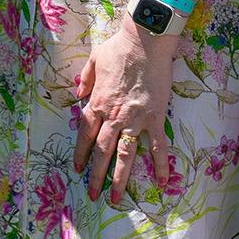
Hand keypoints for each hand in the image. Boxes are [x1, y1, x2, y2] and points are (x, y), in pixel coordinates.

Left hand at [72, 24, 176, 204]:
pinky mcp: (155, 117)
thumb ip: (84, 79)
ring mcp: (135, 119)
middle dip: (95, 175)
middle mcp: (114, 116)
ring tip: (116, 198)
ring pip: (125, 155)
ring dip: (120, 178)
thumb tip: (77, 93)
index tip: (78, 169)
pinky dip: (159, 164)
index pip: (85, 134)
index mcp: (97, 102)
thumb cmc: (119, 47)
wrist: (145, 41)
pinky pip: (157, 145)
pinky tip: (161, 181)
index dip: (80, 154)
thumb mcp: (94, 60)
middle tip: (92, 195)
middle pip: (101, 151)